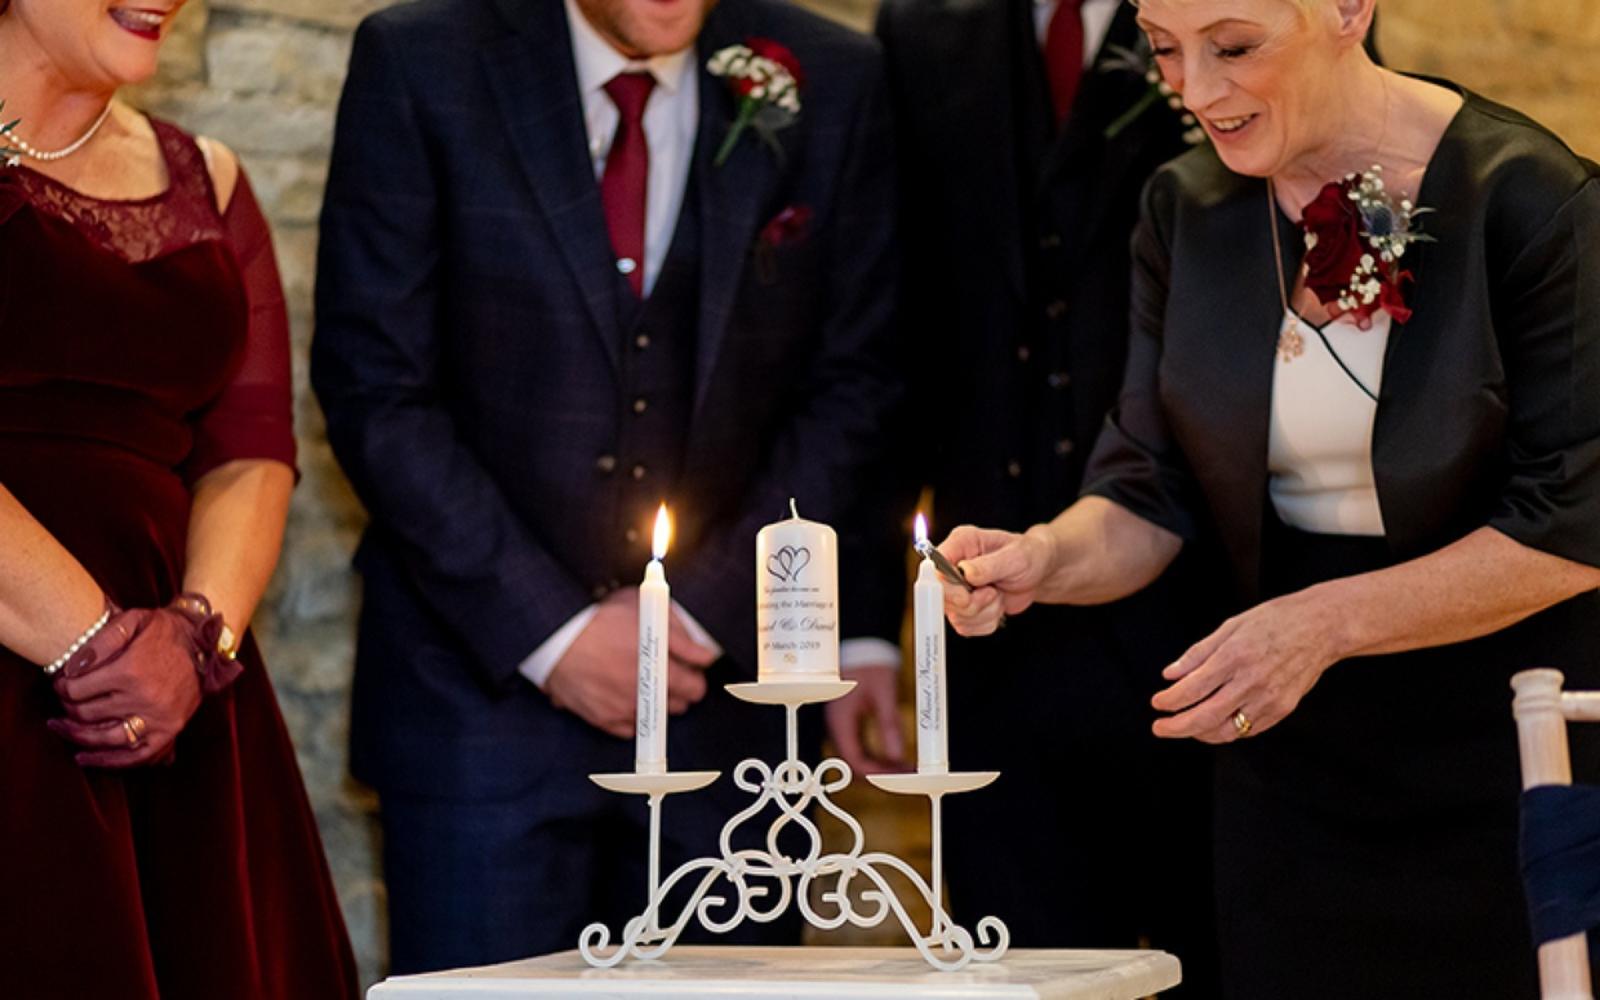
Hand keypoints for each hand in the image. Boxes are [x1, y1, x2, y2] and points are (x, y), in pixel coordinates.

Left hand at [49, 608, 203, 766]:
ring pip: (104, 738)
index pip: (76, 690)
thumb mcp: (133, 620)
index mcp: (130, 671)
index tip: (60, 684)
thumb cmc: (167, 631)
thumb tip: (70, 669)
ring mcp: (158, 718)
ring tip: (62, 728)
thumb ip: (100, 641)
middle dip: (67, 708)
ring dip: (77, 735)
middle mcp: (144, 698)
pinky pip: (135, 755)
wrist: (208, 643)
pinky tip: (86, 757)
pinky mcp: (170, 730)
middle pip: (86, 714)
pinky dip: (108, 760)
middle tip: (62, 701)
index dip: (61, 687)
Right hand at [545, 589, 710, 738]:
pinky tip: (623, 694)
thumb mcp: (644, 611)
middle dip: (678, 689)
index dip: (695, 676)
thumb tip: (702, 653)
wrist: (555, 636)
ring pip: (655, 717)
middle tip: (668, 672)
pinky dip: (631, 715)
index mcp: (659, 667)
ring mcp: (624, 708)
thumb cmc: (597, 619)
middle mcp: (645, 692)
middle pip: (679, 704)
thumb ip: (679, 633)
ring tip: (642, 680)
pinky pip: (630, 728)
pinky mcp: (604, 718)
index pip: (696, 687)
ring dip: (655, 702)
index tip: (691, 670)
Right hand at [825, 663, 904, 775]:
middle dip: (879, 773)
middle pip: (855, 762)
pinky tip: (894, 756)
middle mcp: (838, 726)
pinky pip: (861, 745)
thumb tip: (897, 755)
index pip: (854, 760)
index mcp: (841, 720)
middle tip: (904, 776)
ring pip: (859, 755)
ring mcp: (843, 724)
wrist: (861, 643)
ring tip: (904, 768)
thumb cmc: (869, 664)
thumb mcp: (884, 694)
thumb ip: (890, 725)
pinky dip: (876, 754)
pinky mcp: (850, 721)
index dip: (875, 774)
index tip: (896, 778)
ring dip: (879, 765)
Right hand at [937, 524, 1057, 635]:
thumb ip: (990, 565)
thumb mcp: (1016, 556)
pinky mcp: (963, 608)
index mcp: (960, 543)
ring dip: (984, 613)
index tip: (966, 596)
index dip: (946, 587)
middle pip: (942, 597)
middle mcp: (952, 565)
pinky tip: (996, 606)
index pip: (935, 568)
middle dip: (972, 603)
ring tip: (998, 596)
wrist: (1038, 572)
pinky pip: (966, 628)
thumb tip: (966, 572)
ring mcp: (955, 589)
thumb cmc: (1029, 555)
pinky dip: (986, 623)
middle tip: (993, 592)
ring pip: (956, 616)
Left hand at [1150, 590, 1341, 742]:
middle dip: (1177, 727)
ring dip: (1200, 733)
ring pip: (1227, 730)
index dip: (1170, 701)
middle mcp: (1251, 681)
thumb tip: (1169, 675)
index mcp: (1234, 656)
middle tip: (1159, 728)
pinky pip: (1248, 730)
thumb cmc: (1273, 621)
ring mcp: (1269, 698)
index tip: (1156, 703)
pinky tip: (1214, 724)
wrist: (1321, 627)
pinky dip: (1227, 731)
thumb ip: (1198, 654)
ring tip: (1185, 727)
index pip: (1192, 689)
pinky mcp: (1282, 709)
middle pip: (1205, 716)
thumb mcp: (1230, 626)